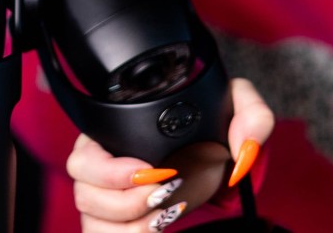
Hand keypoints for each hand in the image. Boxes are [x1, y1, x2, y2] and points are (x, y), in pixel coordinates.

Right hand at [68, 77, 273, 231]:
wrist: (218, 164)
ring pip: (91, 220)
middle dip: (122, 200)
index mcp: (111, 135)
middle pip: (82, 191)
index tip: (148, 171)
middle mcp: (101, 169)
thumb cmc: (213, 134)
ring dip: (129, 223)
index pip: (83, 155)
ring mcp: (105, 202)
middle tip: (164, 194)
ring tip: (166, 216)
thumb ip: (251, 115)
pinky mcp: (116, 225)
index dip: (107, 169)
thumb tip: (243, 149)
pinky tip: (158, 228)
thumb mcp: (234, 111)